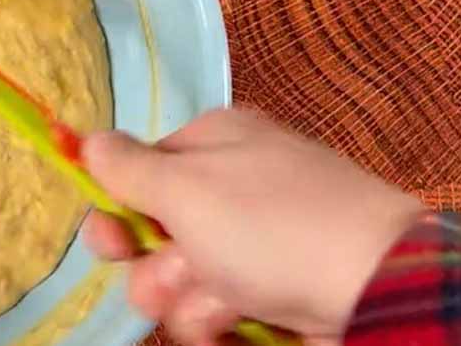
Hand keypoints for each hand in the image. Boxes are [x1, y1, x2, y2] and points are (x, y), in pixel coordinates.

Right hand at [83, 108, 423, 345]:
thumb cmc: (269, 224)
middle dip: (153, 264)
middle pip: (155, 230)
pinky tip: (239, 320)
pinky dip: (218, 319)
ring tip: (222, 301)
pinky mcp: (272, 290)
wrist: (373, 287)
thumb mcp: (185, 186)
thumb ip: (125, 166)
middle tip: (174, 276)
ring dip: (187, 297)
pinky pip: (217, 305)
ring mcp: (255, 242)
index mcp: (214, 143)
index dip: (116, 209)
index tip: (108, 241)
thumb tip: (86, 139)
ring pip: (181, 276)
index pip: (141, 172)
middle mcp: (233, 187)